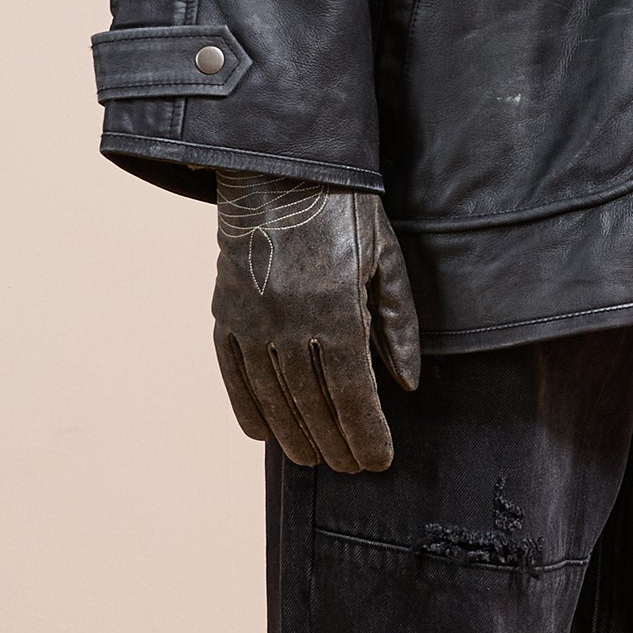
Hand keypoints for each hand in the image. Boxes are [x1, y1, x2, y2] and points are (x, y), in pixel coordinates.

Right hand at [213, 175, 422, 472]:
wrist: (280, 164)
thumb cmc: (345, 208)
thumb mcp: (384, 258)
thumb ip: (396, 322)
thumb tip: (405, 383)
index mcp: (336, 305)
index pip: (351, 389)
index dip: (365, 431)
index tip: (378, 461)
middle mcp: (289, 316)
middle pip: (312, 400)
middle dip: (334, 440)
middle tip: (350, 467)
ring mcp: (252, 315)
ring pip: (272, 393)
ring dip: (294, 433)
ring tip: (312, 459)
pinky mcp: (227, 308)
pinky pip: (233, 370)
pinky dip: (247, 405)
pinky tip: (264, 433)